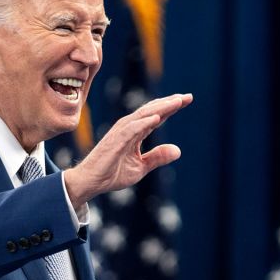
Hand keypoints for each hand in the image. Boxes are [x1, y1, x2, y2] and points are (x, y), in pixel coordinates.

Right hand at [63, 93, 191, 208]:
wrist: (92, 182)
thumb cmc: (112, 173)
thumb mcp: (141, 168)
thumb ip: (158, 157)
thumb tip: (178, 151)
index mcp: (136, 132)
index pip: (157, 115)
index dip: (172, 107)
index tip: (188, 99)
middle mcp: (129, 128)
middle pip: (152, 110)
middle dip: (170, 103)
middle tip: (188, 96)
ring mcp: (121, 133)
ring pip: (143, 115)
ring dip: (160, 108)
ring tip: (177, 102)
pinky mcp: (115, 141)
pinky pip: (132, 129)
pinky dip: (144, 122)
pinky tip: (157, 118)